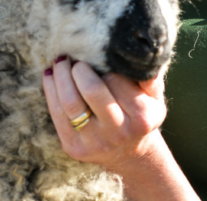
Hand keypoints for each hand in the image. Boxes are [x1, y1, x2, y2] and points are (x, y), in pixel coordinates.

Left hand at [42, 57, 166, 170]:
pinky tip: (50, 75)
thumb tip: (143, 55)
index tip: (98, 52)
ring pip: (70, 102)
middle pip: (92, 91)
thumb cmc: (141, 114)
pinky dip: (50, 90)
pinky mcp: (73, 147)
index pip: (117, 80)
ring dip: (61, 76)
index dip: (105, 64)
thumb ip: (151, 77)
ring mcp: (94, 141)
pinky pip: (56, 114)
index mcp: (141, 116)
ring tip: (61, 60)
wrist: (129, 153)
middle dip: (80, 68)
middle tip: (75, 55)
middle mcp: (118, 131)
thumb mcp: (155, 97)